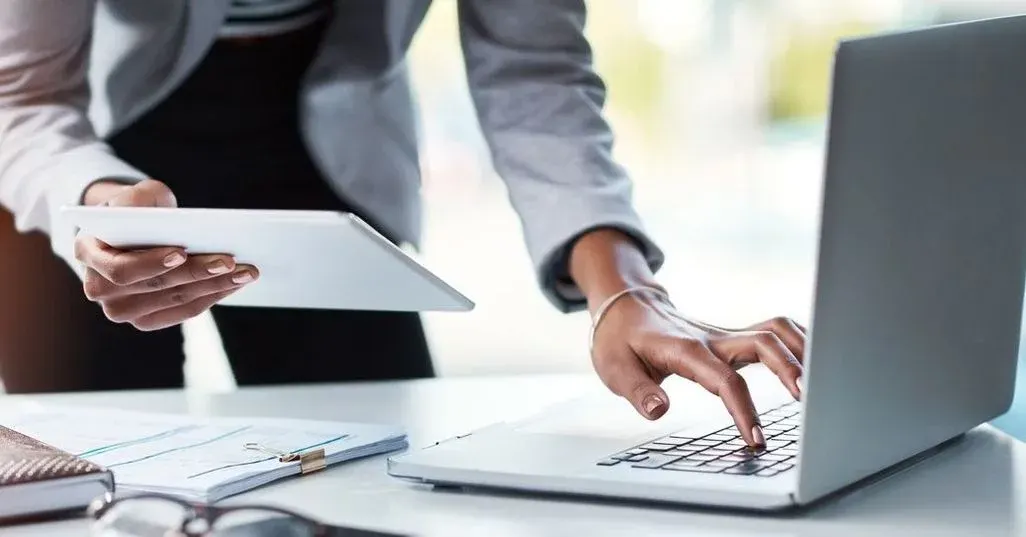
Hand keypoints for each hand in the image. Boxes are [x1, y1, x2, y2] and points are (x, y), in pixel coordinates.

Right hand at [74, 179, 258, 330]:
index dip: (151, 264)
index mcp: (87, 253)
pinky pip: (183, 311)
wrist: (135, 230)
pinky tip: (234, 282)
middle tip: (231, 261)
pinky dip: (212, 296)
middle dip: (197, 273)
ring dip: (214, 287)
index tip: (182, 253)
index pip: (119, 269)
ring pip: (174, 300)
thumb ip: (139, 199)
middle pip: (154, 287)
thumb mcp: (135, 194)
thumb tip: (164, 214)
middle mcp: (99, 288)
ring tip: (245, 272)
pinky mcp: (147, 318)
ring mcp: (122, 308)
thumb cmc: (137, 209)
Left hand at [590, 290, 805, 446]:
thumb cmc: (620, 340)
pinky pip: (773, 332)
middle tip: (809, 405)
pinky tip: (815, 364)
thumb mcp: (614, 368)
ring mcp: (725, 335)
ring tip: (822, 385)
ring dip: (802, 351)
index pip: (724, 379)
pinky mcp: (732, 337)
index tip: (756, 439)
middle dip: (790, 370)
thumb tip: (659, 411)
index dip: (743, 408)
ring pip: (775, 331)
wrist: (625, 307)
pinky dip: (798, 343)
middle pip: (764, 342)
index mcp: (686, 350)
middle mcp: (712, 338)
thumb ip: (637, 391)